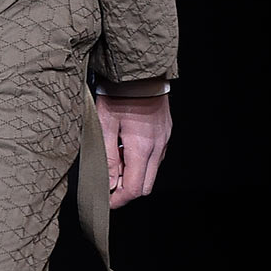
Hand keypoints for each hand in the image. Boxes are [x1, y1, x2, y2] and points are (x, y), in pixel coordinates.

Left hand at [94, 86, 171, 206]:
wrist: (140, 70)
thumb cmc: (118, 93)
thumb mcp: (104, 125)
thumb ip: (107, 158)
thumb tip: (109, 184)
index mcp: (142, 148)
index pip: (134, 189)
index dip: (118, 199)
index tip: (105, 200)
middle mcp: (158, 147)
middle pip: (146, 186)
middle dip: (127, 190)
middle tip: (108, 184)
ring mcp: (164, 139)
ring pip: (152, 172)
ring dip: (135, 174)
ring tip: (115, 162)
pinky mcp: (165, 131)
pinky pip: (156, 156)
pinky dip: (141, 161)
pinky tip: (127, 148)